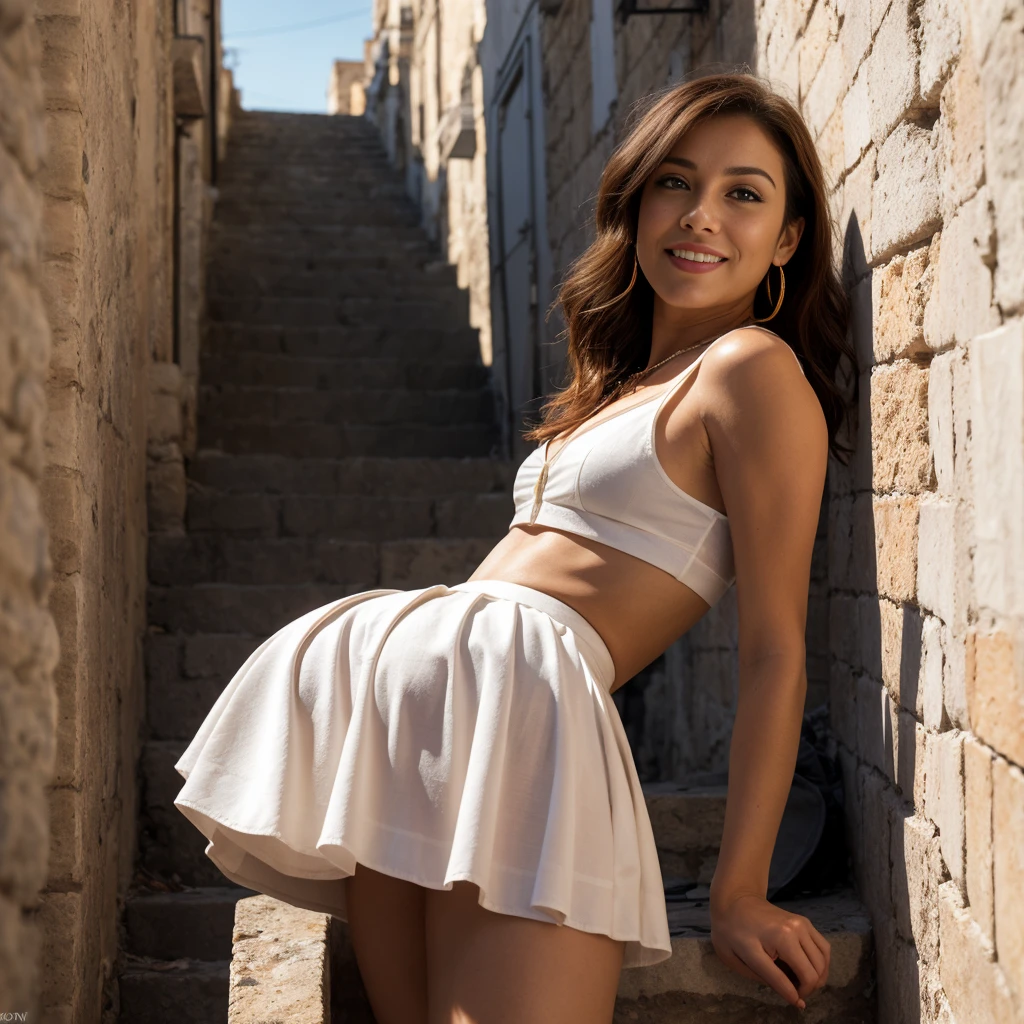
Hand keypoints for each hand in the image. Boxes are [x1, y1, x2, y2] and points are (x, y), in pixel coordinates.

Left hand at [710, 891, 830, 1008]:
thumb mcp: (737, 959)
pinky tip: (808, 969)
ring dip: (817, 978)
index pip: (789, 980)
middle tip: (792, 990)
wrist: (734, 900)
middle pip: (813, 973)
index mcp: (773, 939)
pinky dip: (821, 964)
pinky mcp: (806, 922)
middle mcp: (792, 930)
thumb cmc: (730, 931)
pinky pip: (824, 948)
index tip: (792, 1002)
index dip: (792, 997)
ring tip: (800, 981)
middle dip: (806, 989)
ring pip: (823, 961)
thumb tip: (797, 1000)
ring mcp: (802, 924)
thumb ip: (768, 980)